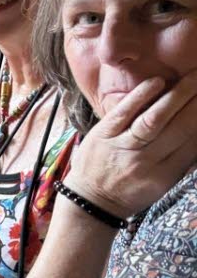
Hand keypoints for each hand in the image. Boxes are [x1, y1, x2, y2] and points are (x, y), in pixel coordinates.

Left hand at [65, 71, 196, 218]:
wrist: (91, 199)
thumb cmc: (131, 189)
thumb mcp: (162, 183)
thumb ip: (182, 161)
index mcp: (166, 174)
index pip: (194, 143)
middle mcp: (146, 161)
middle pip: (180, 129)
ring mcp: (123, 146)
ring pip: (154, 119)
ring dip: (177, 96)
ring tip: (193, 78)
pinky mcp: (103, 133)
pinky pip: (125, 112)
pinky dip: (142, 96)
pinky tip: (158, 82)